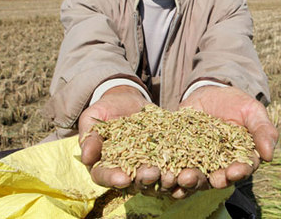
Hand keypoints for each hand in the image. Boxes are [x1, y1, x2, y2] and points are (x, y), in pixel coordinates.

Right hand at [79, 85, 213, 198]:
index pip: (106, 176)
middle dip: (145, 179)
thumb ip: (92, 136)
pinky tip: (193, 169)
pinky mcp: (170, 158)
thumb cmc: (107, 109)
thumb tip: (87, 156)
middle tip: (153, 174)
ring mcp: (150, 167)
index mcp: (106, 167)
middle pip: (136, 181)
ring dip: (168, 179)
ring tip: (175, 175)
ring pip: (159, 179)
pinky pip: (178, 166)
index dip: (113, 178)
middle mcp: (129, 173)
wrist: (128, 100)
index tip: (122, 178)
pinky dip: (185, 169)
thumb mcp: (95, 117)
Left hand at [178, 85, 278, 193]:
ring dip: (191, 181)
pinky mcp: (179, 155)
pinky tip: (167, 173)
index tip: (234, 171)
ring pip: (196, 178)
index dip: (239, 172)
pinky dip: (171, 172)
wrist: (209, 92)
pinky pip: (174, 167)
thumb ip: (263, 130)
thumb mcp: (252, 111)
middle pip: (218, 179)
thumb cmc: (236, 103)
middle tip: (212, 179)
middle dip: (215, 180)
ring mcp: (199, 163)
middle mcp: (220, 166)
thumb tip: (270, 155)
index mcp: (241, 159)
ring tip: (185, 178)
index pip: (242, 169)